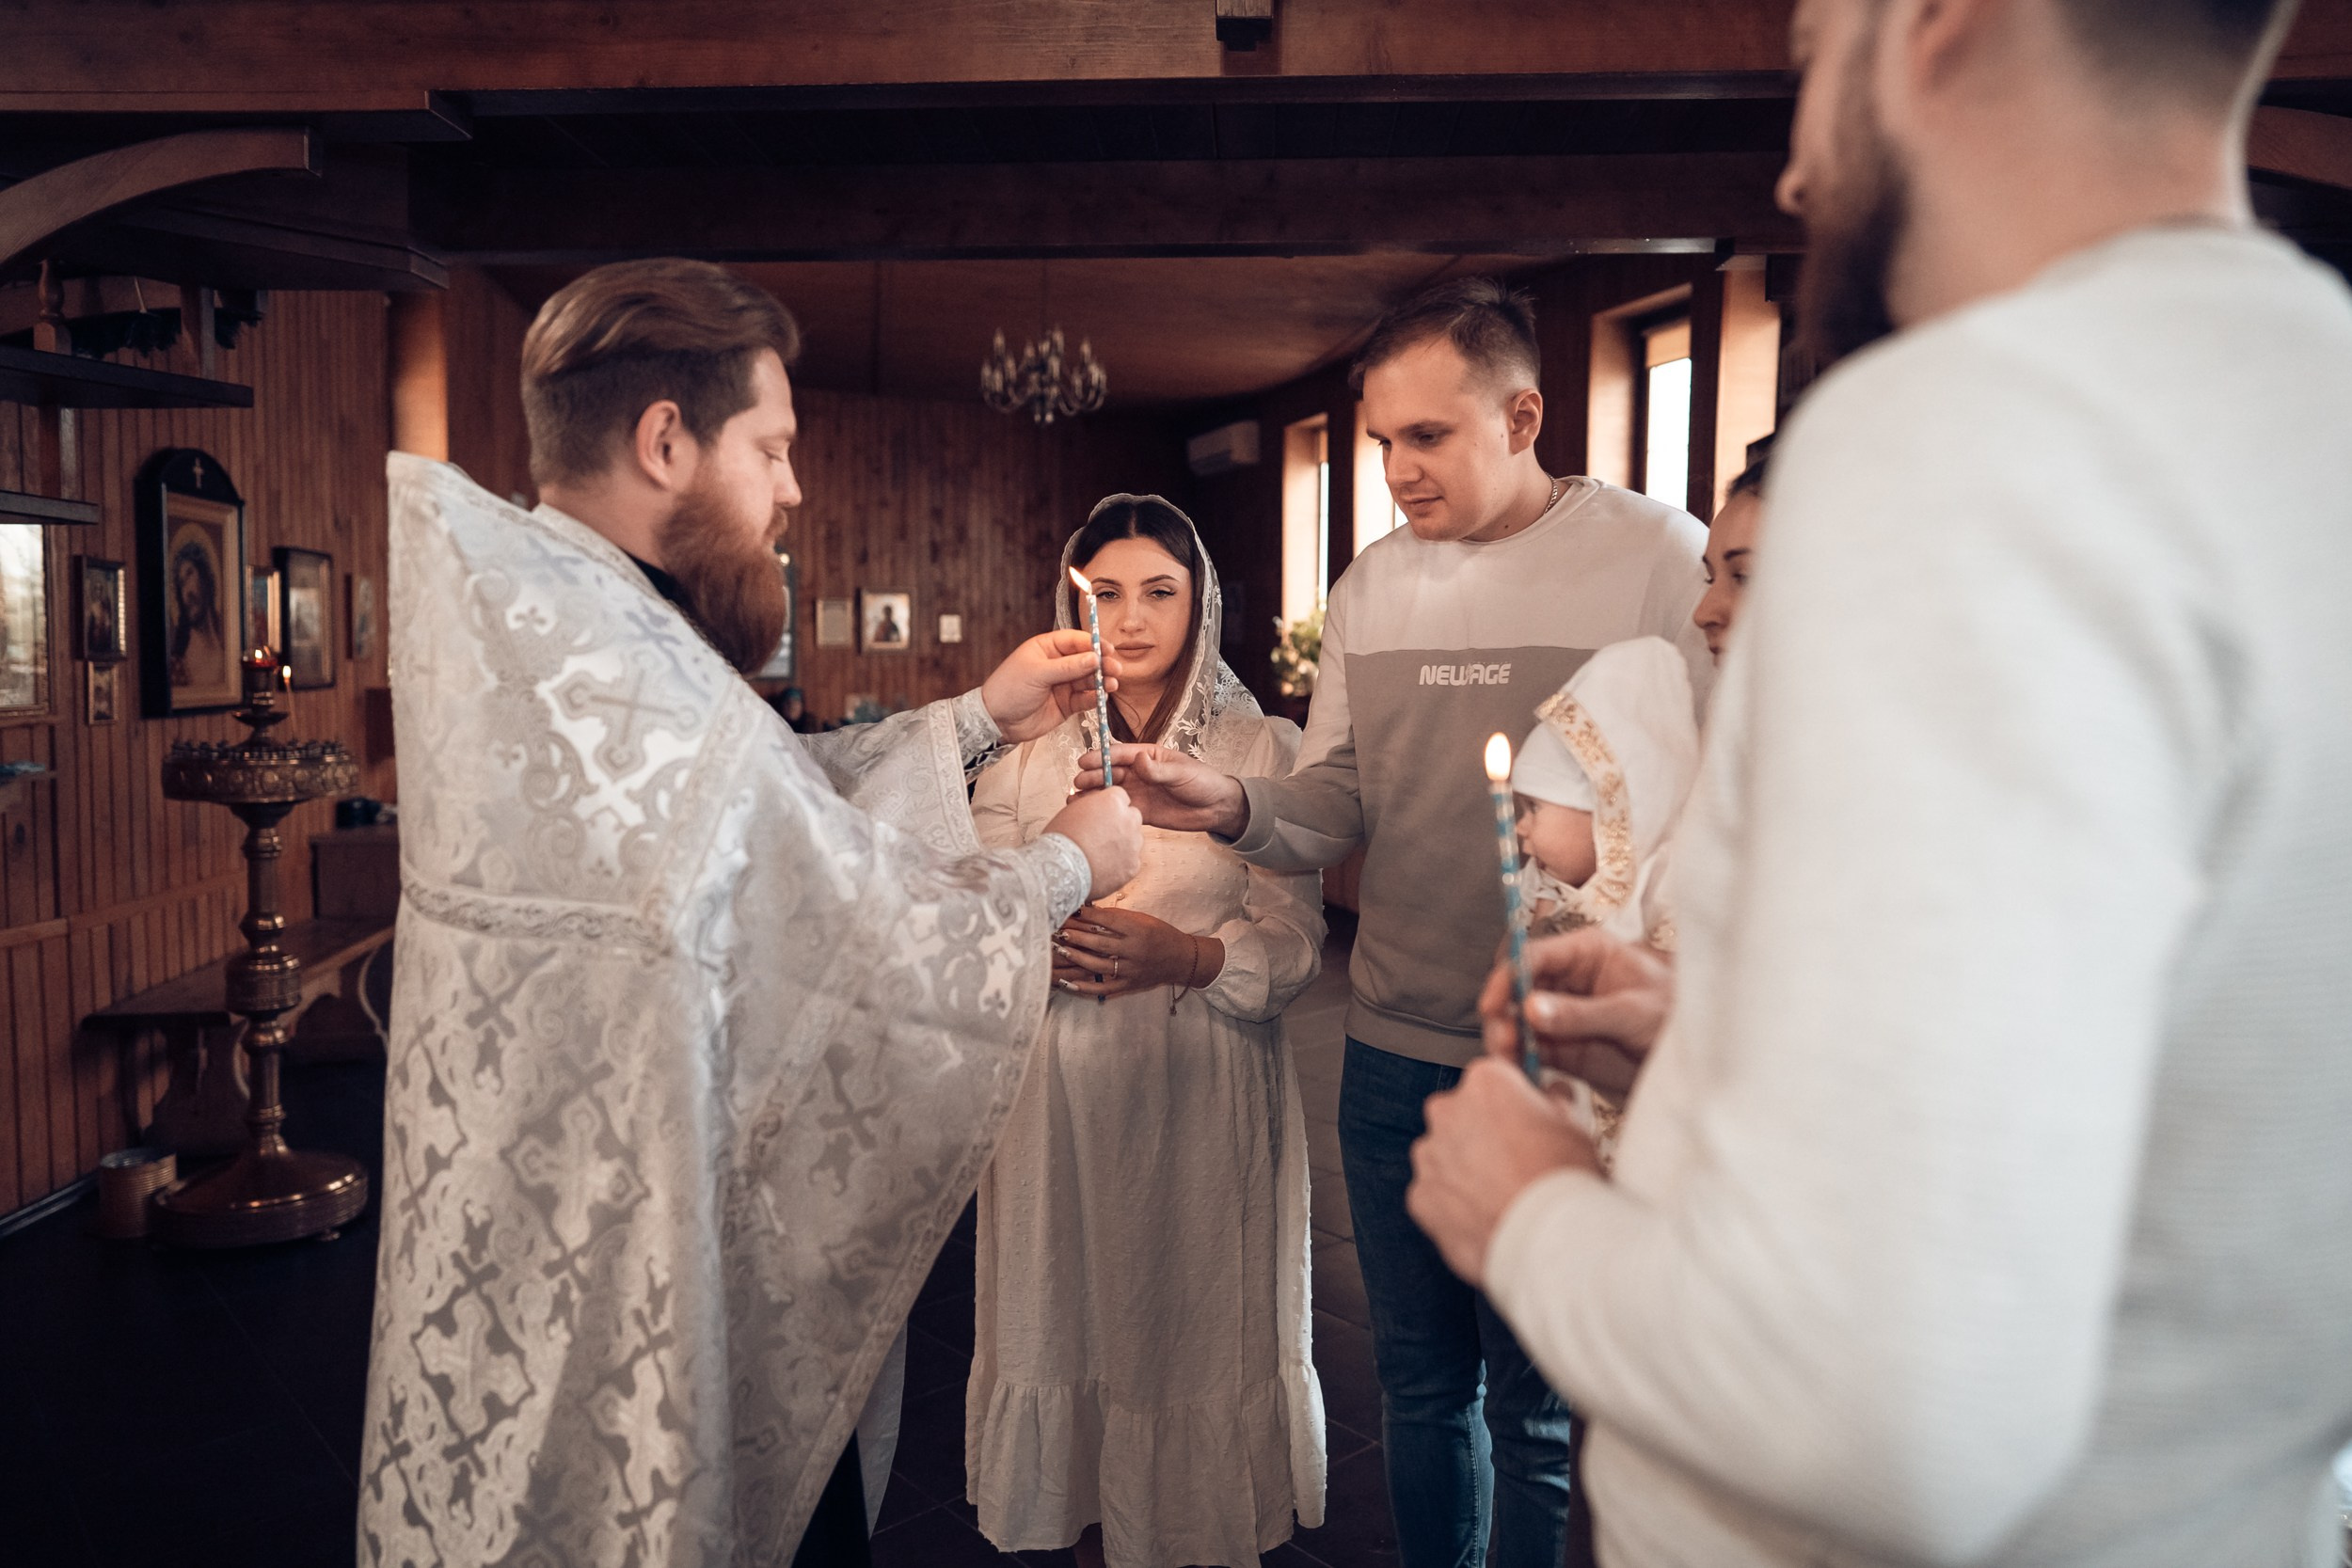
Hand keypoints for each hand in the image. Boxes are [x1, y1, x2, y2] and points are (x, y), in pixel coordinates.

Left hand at [983, 630, 1124, 744]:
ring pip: (1089, 680)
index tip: (1108, 650)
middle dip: (1101, 664)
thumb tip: (1094, 658)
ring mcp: (1063, 684)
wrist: (997, 721)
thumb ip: (1067, 667)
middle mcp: (1057, 664)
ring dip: (1102, 681)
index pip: (1075, 641)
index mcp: (1047, 648)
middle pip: (1086, 660)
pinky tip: (1102, 697)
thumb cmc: (1009, 689)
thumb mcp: (1037, 673)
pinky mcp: (1066, 704)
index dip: (1093, 644)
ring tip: (1112, 684)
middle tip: (1114, 668)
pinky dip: (1095, 698)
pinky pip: (1085, 699)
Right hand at [1043, 787, 1142, 898]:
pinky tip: (1103, 866)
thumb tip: (1097, 809)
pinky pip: (1130, 861)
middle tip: (1102, 834)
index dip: (1110, 807)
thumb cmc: (1063, 839)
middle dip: (1121, 824)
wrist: (1063, 867)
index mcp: (1113, 801)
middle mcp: (1128, 819)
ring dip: (1122, 844)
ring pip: (1134, 840)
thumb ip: (1093, 806)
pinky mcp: (1133, 865)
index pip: (1121, 797)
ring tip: (1099, 853)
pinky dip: (1120, 864)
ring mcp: (1133, 843)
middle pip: (1132, 817)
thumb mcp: (1074, 809)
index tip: (1103, 815)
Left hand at [1052, 906, 1213, 997]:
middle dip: (1076, 936)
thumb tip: (1087, 911)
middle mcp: (1135, 950)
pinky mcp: (1129, 985)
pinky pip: (1104, 988)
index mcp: (1139, 929)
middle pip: (1099, 943)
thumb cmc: (1160, 934)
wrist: (1181, 959)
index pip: (1108, 921)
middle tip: (1057, 930)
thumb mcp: (1143, 919)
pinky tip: (1068, 983)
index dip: (1087, 916)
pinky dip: (1085, 987)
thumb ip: (1118, 917)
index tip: (1069, 911)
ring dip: (1076, 957)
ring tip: (1059, 949)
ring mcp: (1131, 970)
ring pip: (1098, 965)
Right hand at [1072, 742, 1248, 836]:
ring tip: (1074, 799)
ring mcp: (1138, 792)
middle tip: (1078, 782)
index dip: (1102, 757)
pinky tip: (1090, 815)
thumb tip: (1138, 759)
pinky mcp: (1140, 811)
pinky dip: (1104, 812)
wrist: (1216, 808)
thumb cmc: (1203, 782)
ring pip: (1110, 791)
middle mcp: (1139, 772)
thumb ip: (1158, 769)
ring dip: (1093, 794)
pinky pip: (1118, 810)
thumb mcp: (1181, 773)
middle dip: (1093, 776)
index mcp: (1148, 756)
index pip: (1120, 754)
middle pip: (1111, 772)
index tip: (1085, 761)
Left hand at [1408, 1058, 1600, 1287]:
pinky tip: (1485, 1217)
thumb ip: (1552, 1103)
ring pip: (1445, 1154)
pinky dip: (1454, 1205)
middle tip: (1516, 1163)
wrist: (1546, 1240)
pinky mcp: (1420, 1196)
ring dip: (1465, 1169)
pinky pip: (1436, 1194)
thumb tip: (1550, 1097)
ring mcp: (1430, 1155)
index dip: (1512, 1103)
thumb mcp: (1575, 1126)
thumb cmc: (1562, 1180)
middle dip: (1483, 1133)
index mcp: (1486, 1083)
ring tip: (1502, 1195)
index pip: (1493, 1079)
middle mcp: (1448, 1111)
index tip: (1524, 1121)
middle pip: (1462, 1114)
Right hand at [1480, 928, 1673, 1098]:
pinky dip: (1520, 1061)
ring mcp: (1563, 1015)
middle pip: (1517, 989)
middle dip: (1503, 1011)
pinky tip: (1519, 1070)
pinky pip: (1532, 1051)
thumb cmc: (1677, 1015)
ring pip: (1519, 1022)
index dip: (1508, 976)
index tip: (1496, 1003)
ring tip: (1509, 1056)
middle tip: (1502, 1036)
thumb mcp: (1632, 1011)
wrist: (1702, 1056)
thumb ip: (1581, 1012)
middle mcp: (1568, 981)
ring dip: (1507, 1038)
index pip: (1533, 956)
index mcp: (1585, 954)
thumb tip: (1532, 1010)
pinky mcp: (1565, 1048)